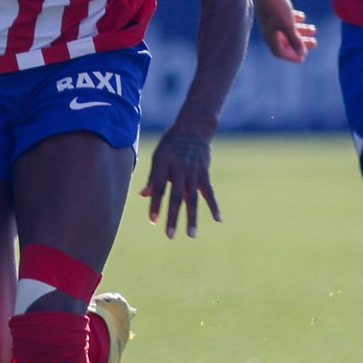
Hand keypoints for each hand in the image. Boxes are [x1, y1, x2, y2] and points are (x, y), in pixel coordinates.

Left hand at [140, 118, 220, 238]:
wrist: (193, 127)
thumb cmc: (171, 143)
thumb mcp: (158, 156)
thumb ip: (153, 177)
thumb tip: (143, 196)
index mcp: (164, 163)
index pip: (158, 187)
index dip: (156, 204)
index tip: (153, 220)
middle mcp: (179, 168)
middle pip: (176, 196)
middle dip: (173, 217)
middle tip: (169, 235)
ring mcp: (194, 171)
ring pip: (193, 198)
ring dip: (192, 218)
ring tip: (191, 235)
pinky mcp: (205, 172)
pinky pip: (210, 192)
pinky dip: (214, 206)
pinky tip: (218, 219)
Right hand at [253, 0, 317, 61]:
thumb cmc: (277, 7)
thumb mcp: (288, 25)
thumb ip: (295, 40)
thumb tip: (302, 54)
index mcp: (270, 36)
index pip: (280, 52)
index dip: (292, 56)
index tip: (304, 58)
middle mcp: (269, 29)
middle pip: (286, 41)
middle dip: (301, 43)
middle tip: (315, 43)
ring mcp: (271, 19)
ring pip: (287, 29)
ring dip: (301, 30)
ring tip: (314, 29)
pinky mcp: (274, 9)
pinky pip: (285, 18)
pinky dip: (295, 20)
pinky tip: (303, 17)